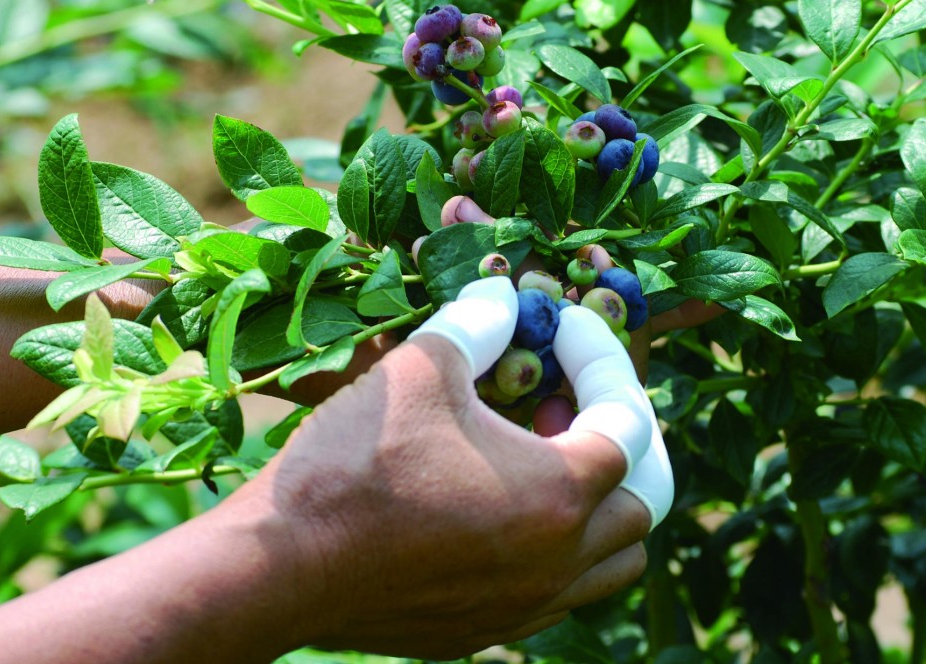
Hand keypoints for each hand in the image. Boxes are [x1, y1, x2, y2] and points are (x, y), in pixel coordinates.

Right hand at [241, 276, 663, 657]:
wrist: (281, 565)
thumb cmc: (354, 463)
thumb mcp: (421, 368)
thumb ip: (479, 323)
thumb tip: (505, 296)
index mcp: (560, 492)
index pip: (630, 420)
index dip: (602, 360)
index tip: (563, 328)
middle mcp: (560, 559)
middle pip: (644, 498)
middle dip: (624, 439)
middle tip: (575, 398)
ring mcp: (528, 604)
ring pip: (614, 559)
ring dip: (606, 503)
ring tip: (553, 456)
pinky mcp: (489, 629)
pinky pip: (563, 591)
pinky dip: (563, 545)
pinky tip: (508, 505)